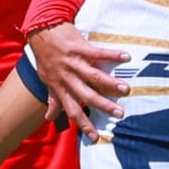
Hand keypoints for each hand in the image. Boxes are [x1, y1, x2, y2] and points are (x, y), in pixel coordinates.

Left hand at [26, 22, 129, 140]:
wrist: (41, 30)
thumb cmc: (45, 57)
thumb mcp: (46, 80)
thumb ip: (52, 99)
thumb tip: (49, 118)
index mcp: (60, 87)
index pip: (73, 110)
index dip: (83, 124)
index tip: (96, 137)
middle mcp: (67, 77)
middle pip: (86, 95)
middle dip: (103, 105)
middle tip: (120, 114)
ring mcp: (74, 62)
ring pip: (93, 76)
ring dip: (110, 83)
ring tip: (125, 90)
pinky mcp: (79, 47)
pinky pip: (98, 52)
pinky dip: (112, 55)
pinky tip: (126, 58)